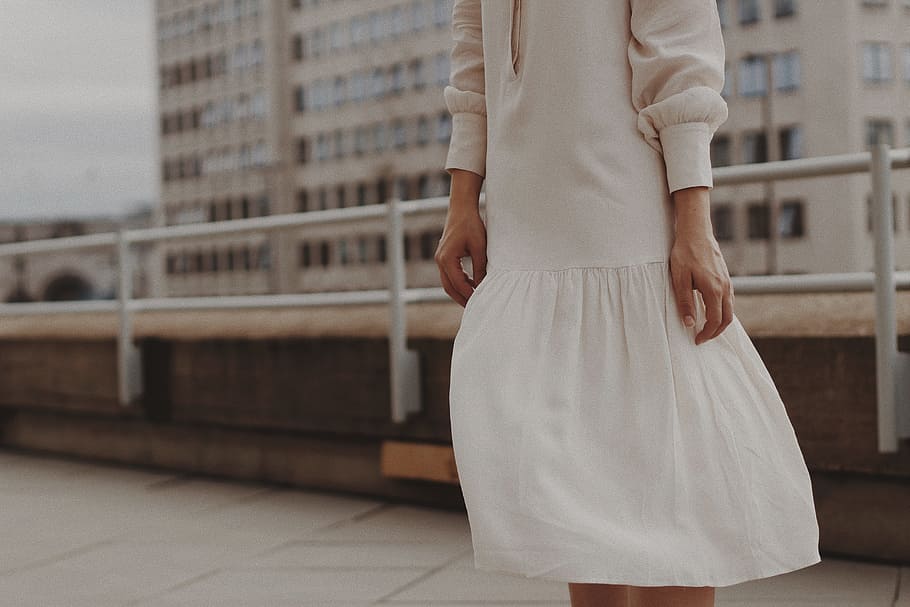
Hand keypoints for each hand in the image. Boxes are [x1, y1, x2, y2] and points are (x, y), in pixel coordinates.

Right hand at [436, 169, 487, 306]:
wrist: (462, 209)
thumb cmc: (471, 225)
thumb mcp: (480, 248)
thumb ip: (480, 268)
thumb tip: (483, 286)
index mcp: (446, 259)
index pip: (458, 284)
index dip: (469, 294)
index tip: (480, 301)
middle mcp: (440, 260)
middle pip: (449, 287)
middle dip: (462, 298)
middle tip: (476, 307)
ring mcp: (440, 259)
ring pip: (448, 283)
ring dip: (460, 291)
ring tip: (475, 298)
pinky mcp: (444, 256)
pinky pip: (449, 275)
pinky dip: (459, 282)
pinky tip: (472, 285)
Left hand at [669, 187, 733, 344]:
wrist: (696, 232)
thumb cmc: (685, 253)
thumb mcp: (680, 279)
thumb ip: (685, 302)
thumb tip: (688, 323)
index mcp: (714, 290)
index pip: (714, 320)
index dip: (706, 333)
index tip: (696, 339)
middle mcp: (725, 287)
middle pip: (727, 318)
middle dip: (715, 332)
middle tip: (702, 338)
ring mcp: (727, 282)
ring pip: (730, 309)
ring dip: (720, 322)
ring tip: (706, 328)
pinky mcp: (725, 277)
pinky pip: (729, 300)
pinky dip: (722, 311)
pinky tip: (711, 311)